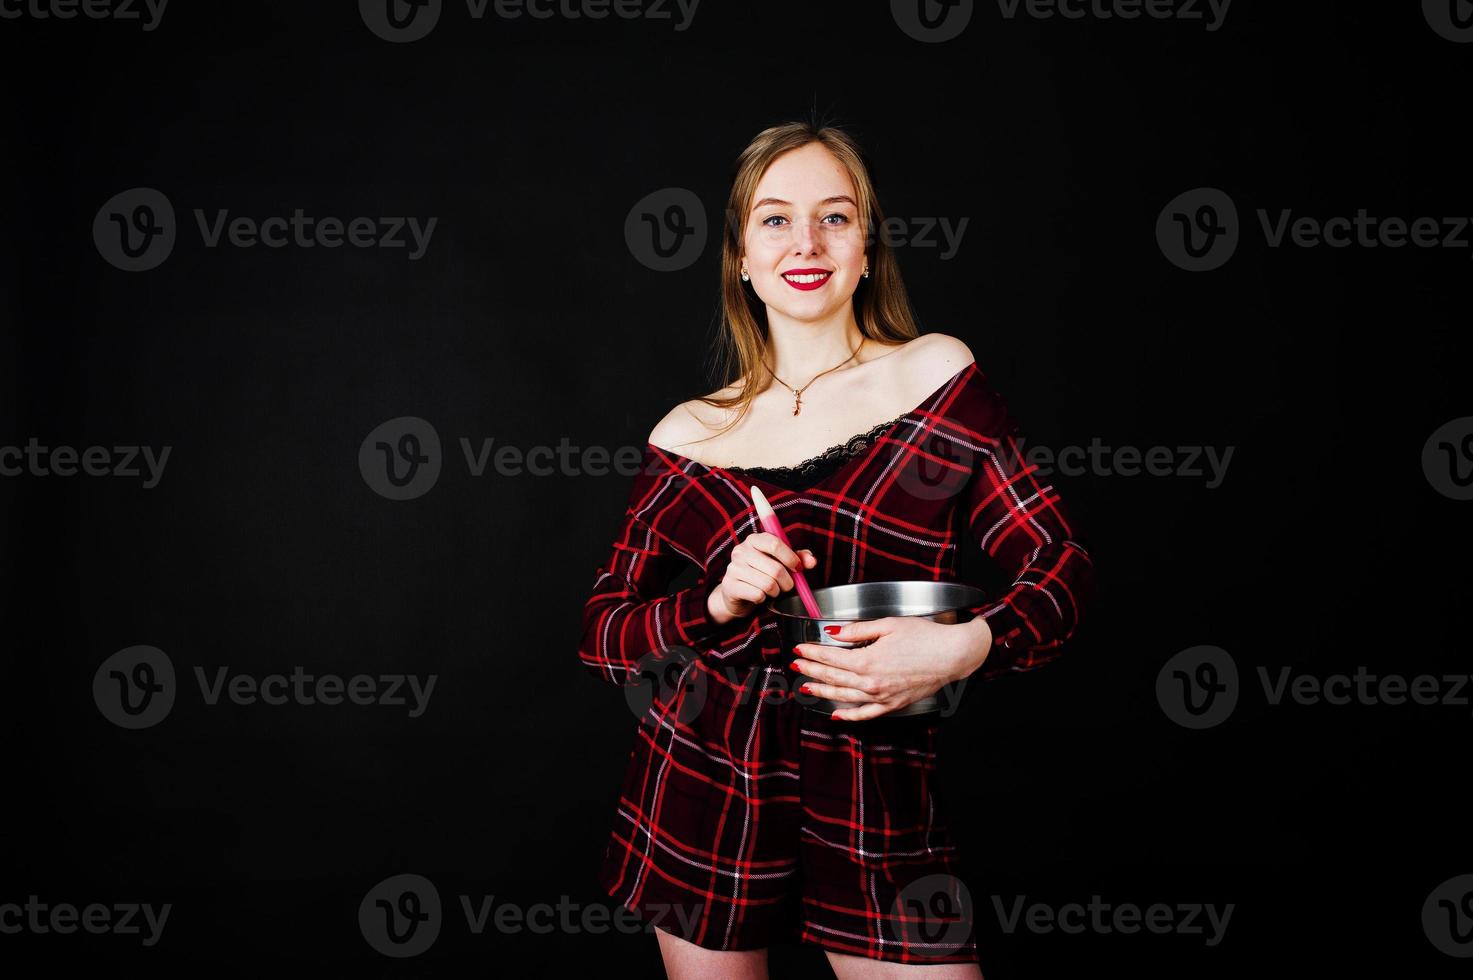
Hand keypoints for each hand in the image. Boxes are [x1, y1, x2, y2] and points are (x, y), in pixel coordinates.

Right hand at [707, 532, 817, 624]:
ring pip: (768, 584)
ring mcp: (734, 568)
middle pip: (775, 568)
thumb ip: (798, 558)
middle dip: (787, 582)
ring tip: (773, 591)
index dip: (790, 557)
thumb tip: (812, 561)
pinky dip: (763, 599)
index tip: (797, 568)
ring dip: (776, 592)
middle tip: (787, 586)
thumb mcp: (781, 562)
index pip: (775, 543)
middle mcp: (741, 551)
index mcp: (754, 540)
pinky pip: (757, 594)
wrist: (737, 594)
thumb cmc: (762, 574)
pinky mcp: (730, 585)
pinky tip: (759, 596)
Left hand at [792, 615, 992, 720]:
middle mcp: (872, 682)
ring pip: (844, 696)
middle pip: (833, 678)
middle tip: (796, 666)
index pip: (831, 658)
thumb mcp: (888, 625)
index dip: (812, 653)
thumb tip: (834, 633)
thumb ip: (857, 631)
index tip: (799, 649)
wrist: (952, 654)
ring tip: (806, 688)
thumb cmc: (925, 636)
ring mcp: (882, 696)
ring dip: (822, 692)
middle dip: (811, 671)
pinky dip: (849, 715)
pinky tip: (836, 714)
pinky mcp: (892, 704)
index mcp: (868, 661)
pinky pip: (865, 714)